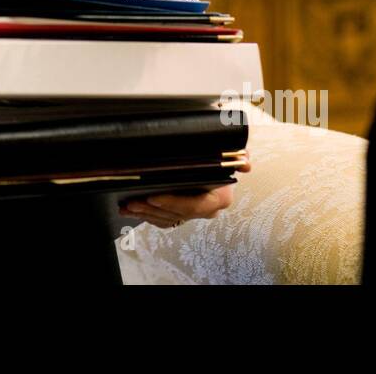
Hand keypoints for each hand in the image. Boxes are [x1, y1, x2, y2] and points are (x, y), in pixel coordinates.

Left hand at [118, 158, 250, 228]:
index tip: (154, 197)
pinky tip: (130, 210)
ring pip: (167, 219)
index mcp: (219, 197)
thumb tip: (247, 163)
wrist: (217, 166)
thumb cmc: (220, 158)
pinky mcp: (182, 215)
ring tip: (128, 205)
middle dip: (153, 209)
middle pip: (177, 214)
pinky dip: (146, 215)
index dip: (173, 202)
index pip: (195, 205)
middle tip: (134, 201)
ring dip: (146, 213)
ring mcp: (194, 214)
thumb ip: (238, 156)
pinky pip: (163, 220)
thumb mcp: (228, 155)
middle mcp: (207, 210)